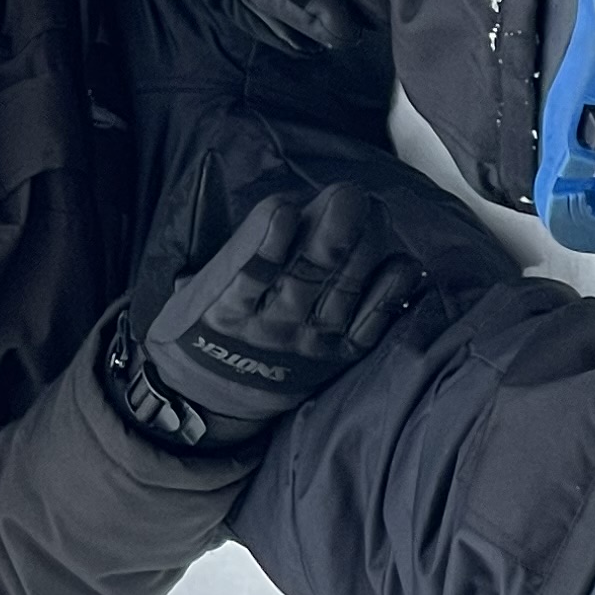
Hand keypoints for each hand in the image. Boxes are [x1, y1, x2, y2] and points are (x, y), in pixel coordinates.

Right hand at [109, 186, 426, 452]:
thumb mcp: (190, 294)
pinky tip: (404, 266)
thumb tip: (259, 212)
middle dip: (329, 234)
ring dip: (362, 252)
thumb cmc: (203, 327)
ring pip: (341, 294)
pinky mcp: (338, 355)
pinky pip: (369, 326)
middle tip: (349, 194)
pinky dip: (388, 296)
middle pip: (305, 277)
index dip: (267, 242)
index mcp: (225, 308)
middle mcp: (271, 326)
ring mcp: (309, 341)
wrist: (214, 400)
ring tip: (377, 213)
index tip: (284, 207)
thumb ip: (221, 257)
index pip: (249, 273)